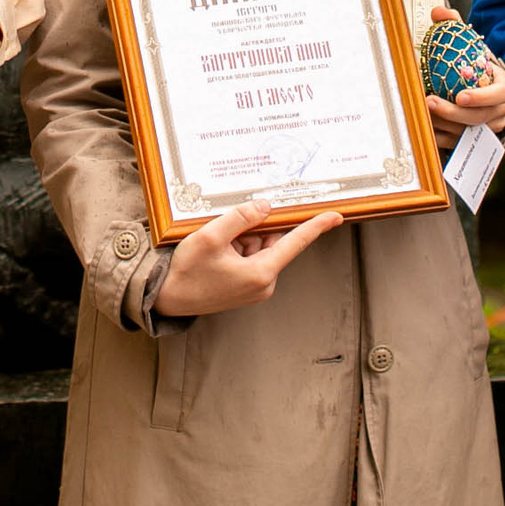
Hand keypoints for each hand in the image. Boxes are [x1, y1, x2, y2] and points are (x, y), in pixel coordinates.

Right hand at [152, 201, 344, 318]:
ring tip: (215, 243)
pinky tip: (216, 250)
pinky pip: (249, 258)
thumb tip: (265, 206)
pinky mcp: (245, 287)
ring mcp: (255, 287)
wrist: (168, 299)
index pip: (295, 242)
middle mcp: (263, 283)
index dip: (315, 226)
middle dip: (253, 228)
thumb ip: (240, 218)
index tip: (336, 216)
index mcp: (261, 273)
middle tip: (227, 226)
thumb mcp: (210, 237)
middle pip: (271, 241)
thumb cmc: (188, 271)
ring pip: (259, 247)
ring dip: (241, 238)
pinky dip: (236, 248)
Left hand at [424, 6, 504, 146]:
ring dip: (443, 125)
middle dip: (454, 113)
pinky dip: (440, 136)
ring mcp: (486, 129)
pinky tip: (423, 126)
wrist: (479, 88)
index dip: (481, 98)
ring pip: (467, 133)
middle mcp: (498, 112)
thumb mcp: (468, 43)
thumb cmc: (473, 65)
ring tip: (421, 112)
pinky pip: (456, 143)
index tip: (460, 96)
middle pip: (480, 119)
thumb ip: (455, 26)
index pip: (498, 97)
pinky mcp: (472, 140)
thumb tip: (439, 13)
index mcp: (503, 88)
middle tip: (430, 101)